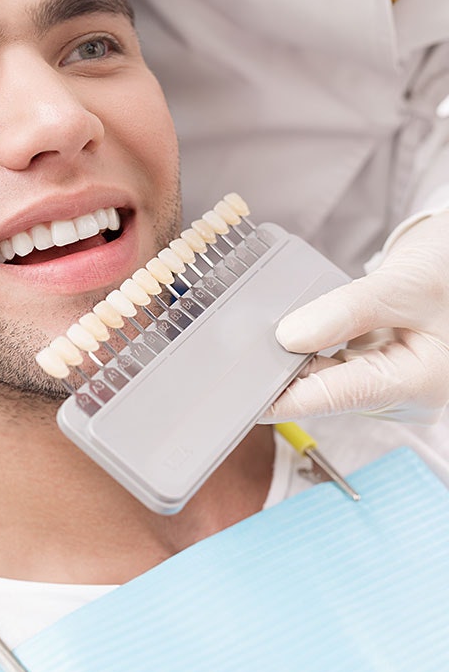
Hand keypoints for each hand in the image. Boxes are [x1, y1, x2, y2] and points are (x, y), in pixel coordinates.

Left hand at [263, 211, 448, 423]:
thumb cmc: (446, 272)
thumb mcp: (401, 286)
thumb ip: (345, 311)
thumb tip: (289, 336)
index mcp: (417, 383)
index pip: (333, 397)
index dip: (282, 399)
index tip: (243, 396)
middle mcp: (400, 394)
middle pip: (323, 388)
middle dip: (285, 367)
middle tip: (247, 343)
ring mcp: (385, 384)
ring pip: (322, 376)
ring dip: (296, 354)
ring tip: (274, 329)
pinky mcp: (372, 370)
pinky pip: (328, 364)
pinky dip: (309, 347)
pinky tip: (296, 329)